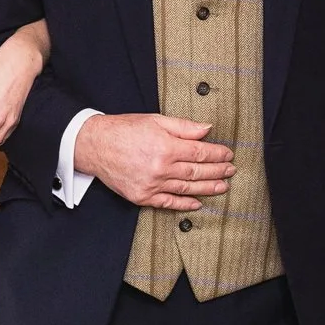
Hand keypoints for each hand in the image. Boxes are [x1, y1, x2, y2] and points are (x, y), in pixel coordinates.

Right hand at [74, 113, 233, 210]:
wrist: (94, 145)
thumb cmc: (123, 130)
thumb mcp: (155, 120)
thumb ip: (183, 127)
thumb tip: (207, 129)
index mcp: (165, 147)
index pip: (200, 152)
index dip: (217, 154)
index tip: (228, 154)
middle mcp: (161, 168)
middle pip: (197, 172)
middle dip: (218, 171)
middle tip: (231, 170)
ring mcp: (152, 185)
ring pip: (187, 188)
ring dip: (208, 188)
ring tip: (223, 187)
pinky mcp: (142, 197)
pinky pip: (168, 202)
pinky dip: (185, 204)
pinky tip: (197, 203)